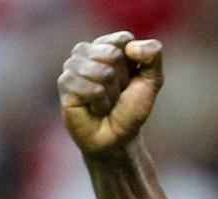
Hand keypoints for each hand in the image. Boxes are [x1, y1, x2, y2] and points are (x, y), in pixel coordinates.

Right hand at [57, 32, 163, 159]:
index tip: (130, 81)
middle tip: (116, 95)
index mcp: (106, 45)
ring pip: (102, 72)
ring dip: (112, 94)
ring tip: (106, 103)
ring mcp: (72, 66)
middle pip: (113, 54)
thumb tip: (132, 47)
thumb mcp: (152, 81)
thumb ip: (153, 56)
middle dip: (122, 81)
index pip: (123, 40)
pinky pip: (92, 88)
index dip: (134, 64)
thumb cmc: (131, 109)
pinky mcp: (64, 83)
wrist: (118, 138)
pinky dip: (101, 103)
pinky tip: (95, 109)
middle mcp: (86, 52)